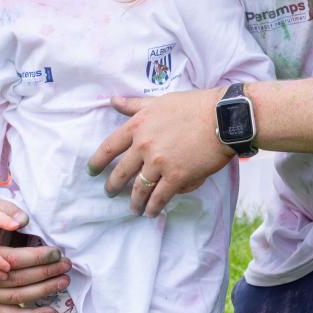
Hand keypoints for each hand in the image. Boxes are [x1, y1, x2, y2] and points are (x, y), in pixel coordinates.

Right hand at [0, 199, 72, 312]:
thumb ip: (9, 214)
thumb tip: (23, 221)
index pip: (14, 259)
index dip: (37, 257)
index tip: (57, 252)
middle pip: (17, 278)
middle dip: (46, 272)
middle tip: (66, 265)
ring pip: (17, 296)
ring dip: (43, 291)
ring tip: (64, 281)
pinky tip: (51, 312)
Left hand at [87, 88, 232, 218]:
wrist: (221, 118)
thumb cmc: (192, 106)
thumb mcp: (159, 101)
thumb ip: (134, 105)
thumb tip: (113, 100)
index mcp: (138, 125)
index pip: (109, 147)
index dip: (97, 162)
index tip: (91, 171)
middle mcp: (144, 145)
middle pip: (121, 172)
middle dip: (113, 186)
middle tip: (110, 193)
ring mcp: (159, 163)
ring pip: (139, 189)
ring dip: (134, 202)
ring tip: (133, 209)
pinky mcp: (177, 177)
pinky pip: (159, 198)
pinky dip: (153, 207)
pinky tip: (151, 212)